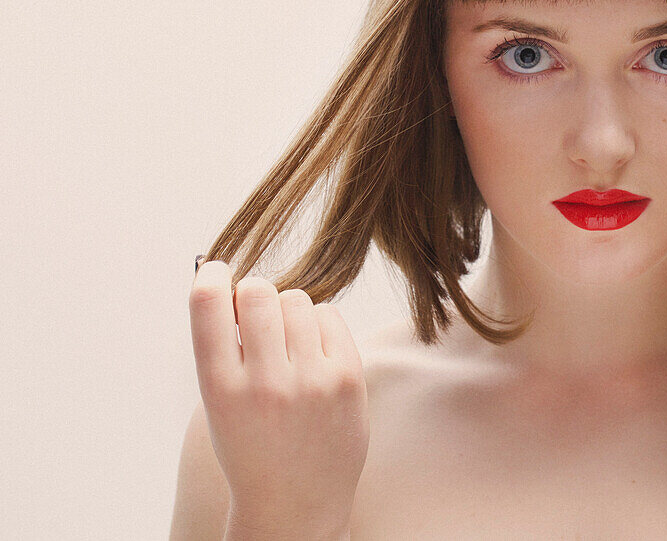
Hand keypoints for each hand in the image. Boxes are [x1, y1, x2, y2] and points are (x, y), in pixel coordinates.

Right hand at [188, 260, 369, 532]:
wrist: (295, 505)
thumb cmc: (251, 444)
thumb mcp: (220, 404)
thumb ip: (227, 348)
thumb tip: (240, 282)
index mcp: (220, 389)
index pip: (208, 305)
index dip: (212, 276)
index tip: (218, 272)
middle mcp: (265, 383)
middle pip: (259, 292)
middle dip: (254, 293)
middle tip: (256, 311)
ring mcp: (311, 381)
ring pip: (297, 300)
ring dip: (287, 310)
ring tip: (286, 342)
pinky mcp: (347, 380)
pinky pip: (330, 316)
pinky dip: (317, 323)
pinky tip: (312, 351)